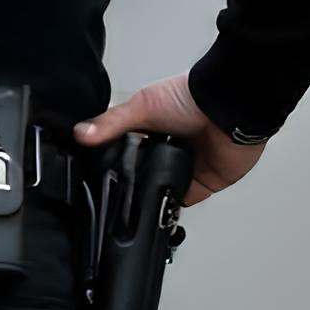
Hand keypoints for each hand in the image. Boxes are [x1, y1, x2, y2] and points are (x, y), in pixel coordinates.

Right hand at [75, 74, 263, 206]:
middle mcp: (168, 149)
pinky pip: (183, 202)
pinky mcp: (203, 183)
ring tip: (131, 212)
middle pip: (144, 174)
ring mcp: (186, 167)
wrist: (229, 108)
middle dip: (132, 184)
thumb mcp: (143, 105)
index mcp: (153, 129)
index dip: (112, 163)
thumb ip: (112, 123)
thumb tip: (80, 134)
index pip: (127, 151)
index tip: (95, 177)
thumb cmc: (190, 97)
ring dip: (151, 198)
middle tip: (112, 198)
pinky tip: (159, 212)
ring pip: (161, 190)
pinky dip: (172, 208)